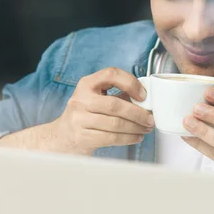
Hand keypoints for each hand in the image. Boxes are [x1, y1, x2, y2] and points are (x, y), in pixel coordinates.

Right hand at [0, 68, 153, 154]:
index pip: (110, 74)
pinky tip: (136, 137)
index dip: (130, 82)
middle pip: (115, 105)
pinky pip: (111, 138)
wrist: (62, 136)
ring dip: (136, 128)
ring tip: (146, 129)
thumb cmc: (85, 115)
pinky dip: (128, 139)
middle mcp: (80, 99)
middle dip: (138, 113)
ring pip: (115, 124)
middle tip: (150, 119)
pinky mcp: (82, 137)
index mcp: (86, 84)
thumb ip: (117, 95)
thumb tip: (146, 100)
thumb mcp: (96, 99)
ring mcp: (79, 119)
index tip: (143, 94)